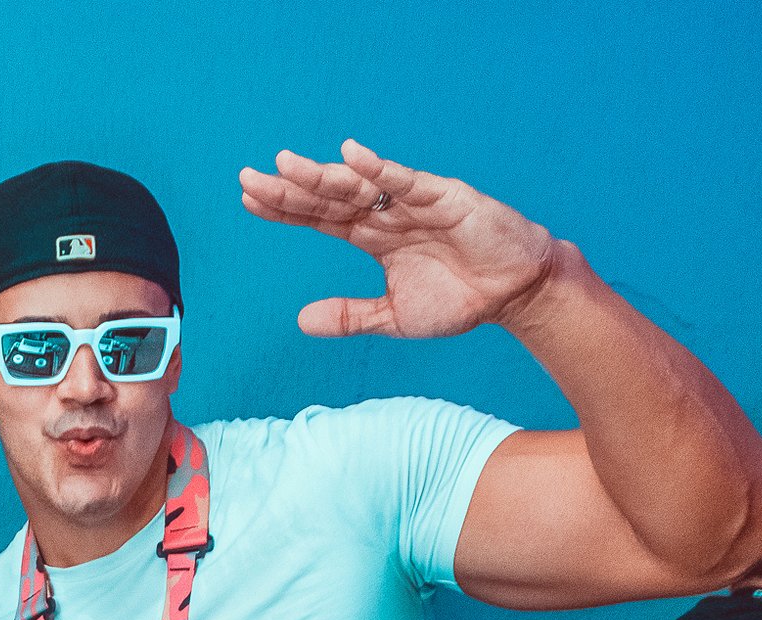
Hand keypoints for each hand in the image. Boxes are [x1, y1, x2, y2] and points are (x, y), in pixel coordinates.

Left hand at [239, 140, 555, 338]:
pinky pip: (405, 181)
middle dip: (290, 188)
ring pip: (358, 185)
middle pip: (329, 196)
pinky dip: (378, 168)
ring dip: (321, 175)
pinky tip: (349, 156)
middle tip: (248, 179)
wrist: (513, 293)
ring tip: (284, 165)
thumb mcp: (393, 317)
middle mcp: (387, 213)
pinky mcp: (444, 198)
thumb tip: (299, 321)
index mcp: (373, 237)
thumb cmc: (459, 299)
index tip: (249, 201)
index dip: (286, 209)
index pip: (319, 217)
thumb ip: (350, 316)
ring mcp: (413, 202)